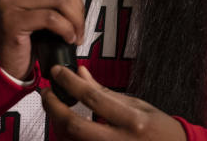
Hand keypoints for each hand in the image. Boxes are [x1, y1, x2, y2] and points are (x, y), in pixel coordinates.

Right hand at [0, 0, 84, 79]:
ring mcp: (5, 0)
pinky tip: (69, 38)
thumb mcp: (35, 4)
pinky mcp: (11, 20)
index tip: (76, 4)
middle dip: (77, 4)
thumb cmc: (19, 31)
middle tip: (80, 23)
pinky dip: (67, 29)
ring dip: (75, 18)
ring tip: (77, 32)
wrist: (1, 59)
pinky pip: (52, 18)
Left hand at [42, 65, 186, 139]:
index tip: (58, 73)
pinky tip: (64, 124)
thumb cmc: (159, 130)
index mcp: (132, 121)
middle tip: (47, 93)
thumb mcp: (137, 105)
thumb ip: (105, 91)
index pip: (92, 98)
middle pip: (74, 126)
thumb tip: (81, 73)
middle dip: (54, 108)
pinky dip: (67, 136)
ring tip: (53, 106)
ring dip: (56, 123)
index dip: (70, 83)